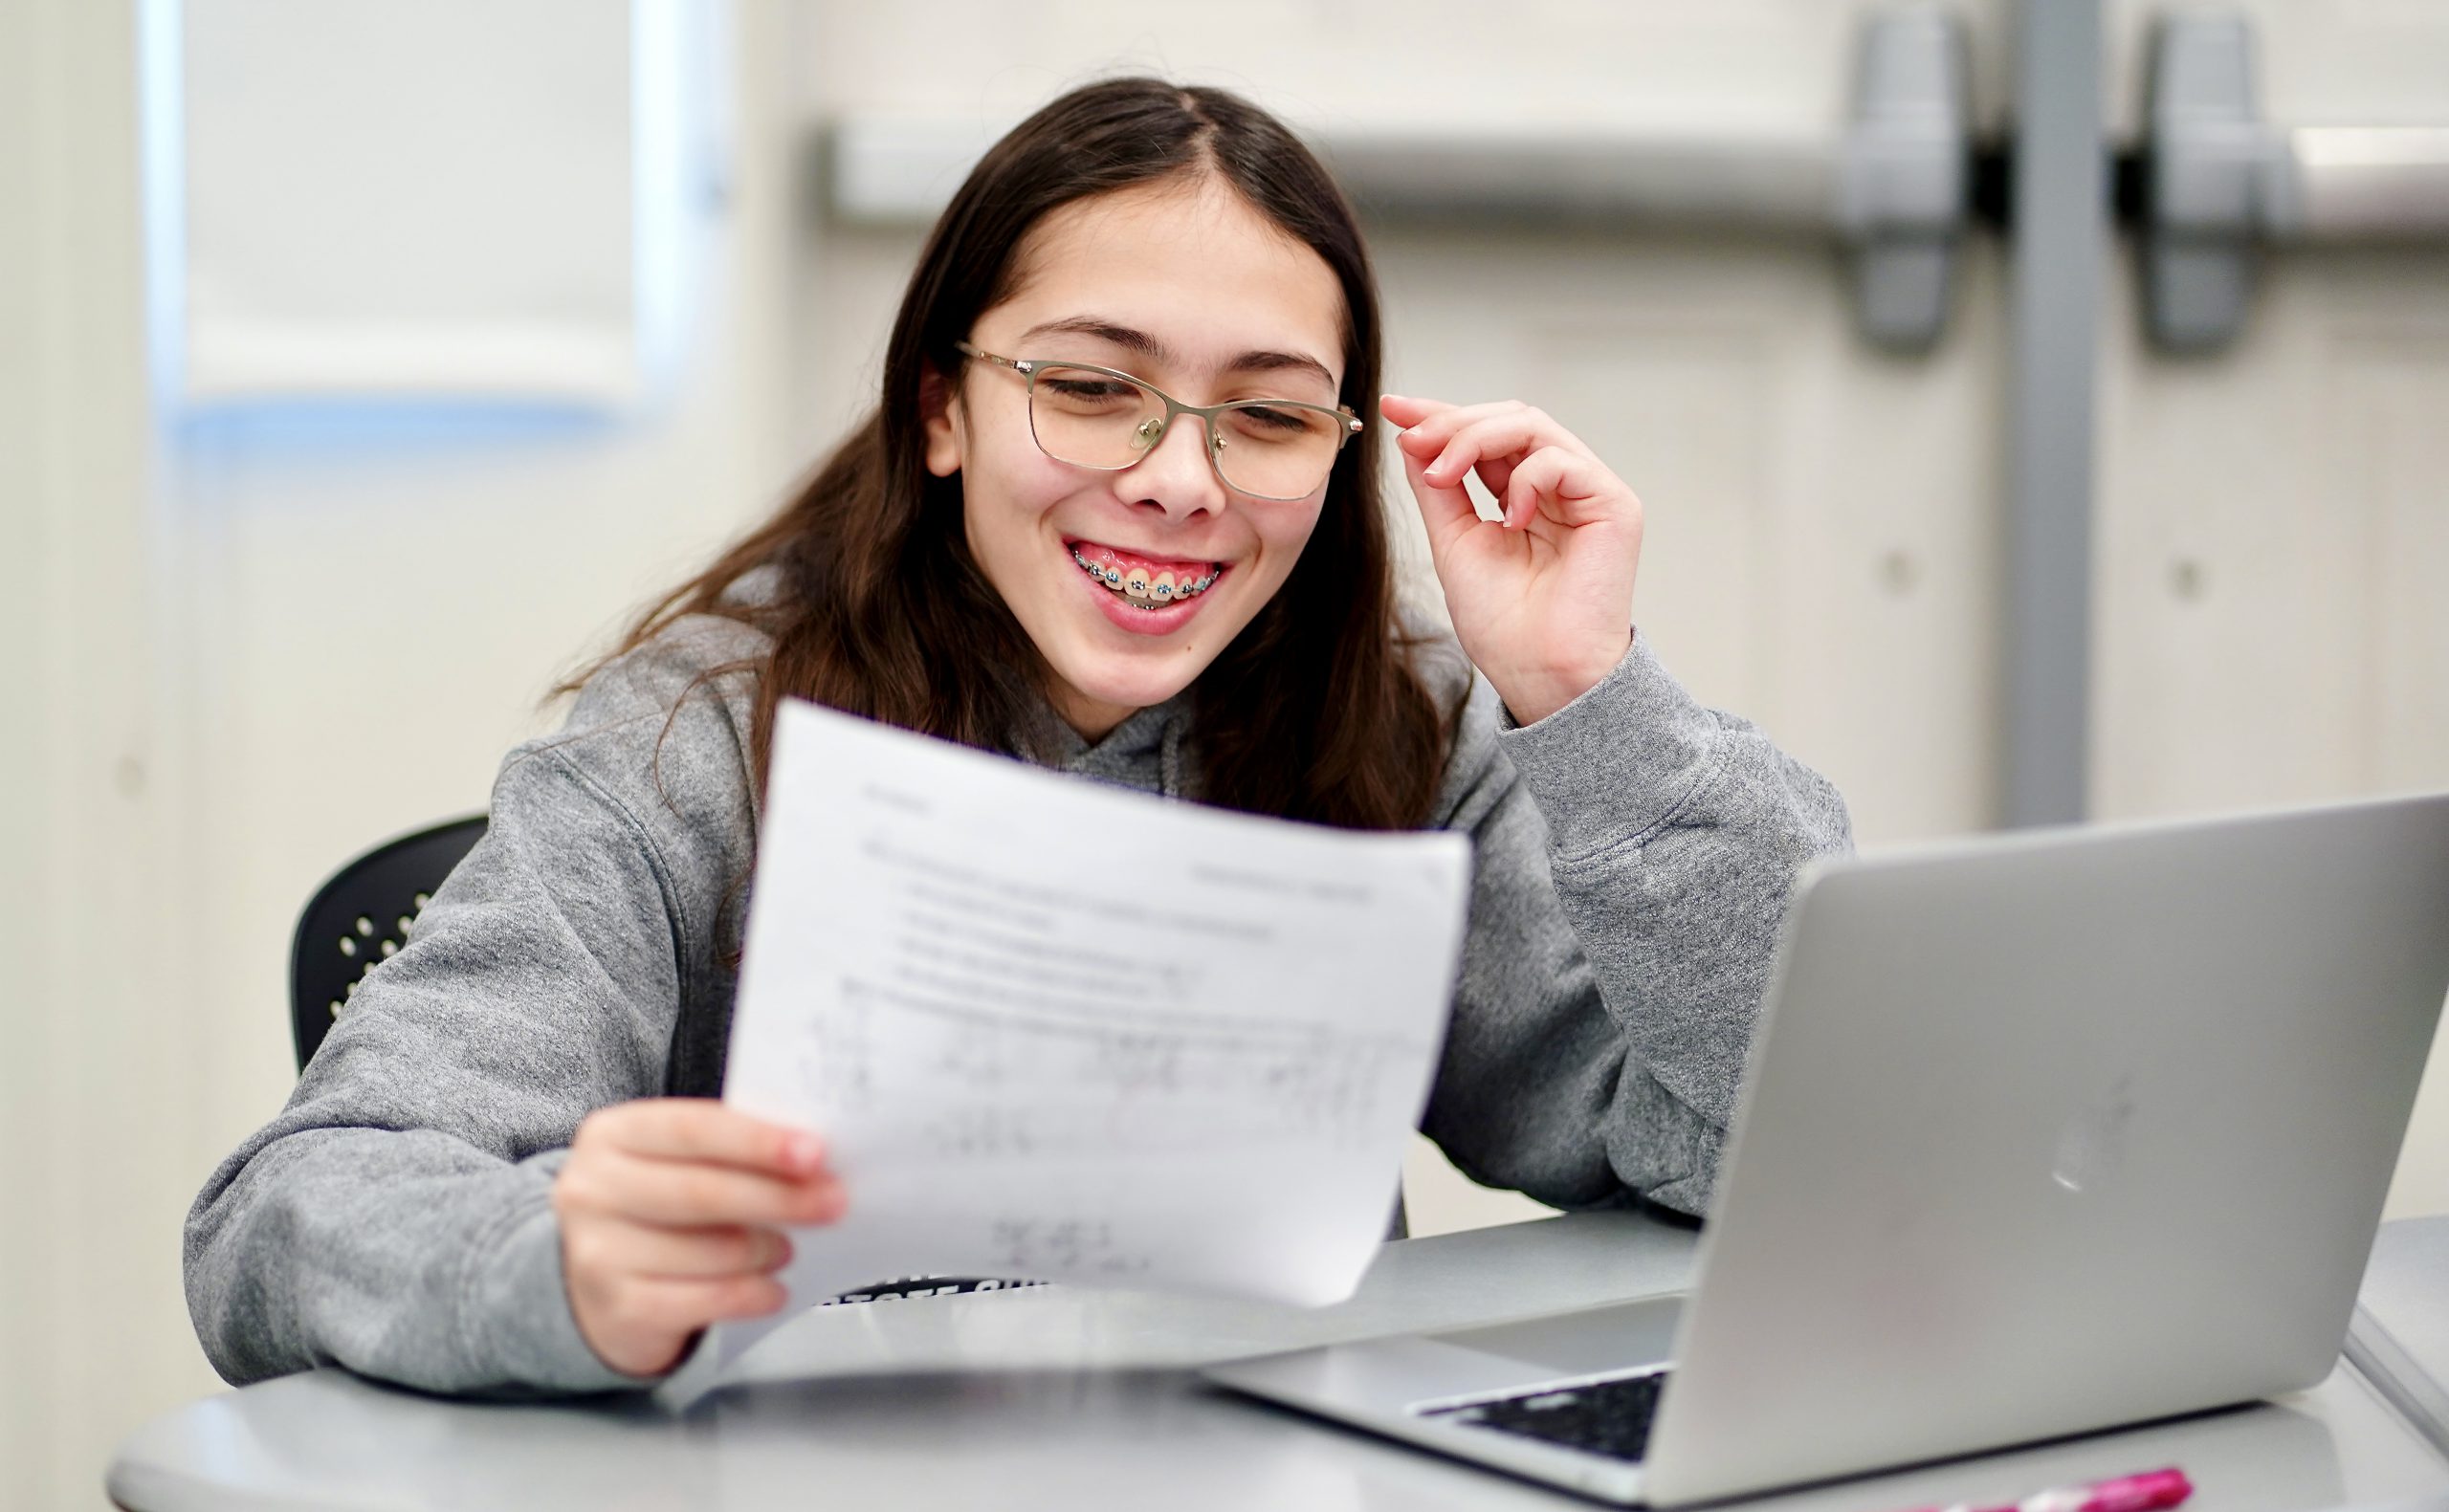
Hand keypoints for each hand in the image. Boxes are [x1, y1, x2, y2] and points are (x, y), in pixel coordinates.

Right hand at [553, 1098, 845, 1377]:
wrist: (595, 1283)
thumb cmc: (652, 1210)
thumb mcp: (673, 1163)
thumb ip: (727, 1152)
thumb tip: (809, 1161)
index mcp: (612, 1135)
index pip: (693, 1129)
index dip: (758, 1141)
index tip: (814, 1152)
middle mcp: (593, 1190)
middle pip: (703, 1191)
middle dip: (779, 1196)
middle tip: (831, 1201)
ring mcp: (598, 1252)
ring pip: (711, 1251)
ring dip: (767, 1249)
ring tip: (789, 1248)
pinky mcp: (618, 1307)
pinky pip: (705, 1301)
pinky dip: (751, 1294)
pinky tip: (773, 1290)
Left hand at [1381, 394, 1643, 725]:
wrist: (1540, 674)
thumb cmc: (1503, 626)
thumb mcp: (1454, 542)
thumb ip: (1438, 489)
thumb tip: (1413, 438)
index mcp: (1523, 497)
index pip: (1486, 437)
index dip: (1441, 416)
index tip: (1393, 411)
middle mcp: (1558, 488)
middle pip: (1509, 419)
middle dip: (1454, 422)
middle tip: (1413, 438)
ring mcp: (1587, 493)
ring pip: (1532, 426)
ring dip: (1475, 439)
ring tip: (1444, 472)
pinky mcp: (1614, 504)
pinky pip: (1561, 461)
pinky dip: (1523, 479)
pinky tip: (1508, 518)